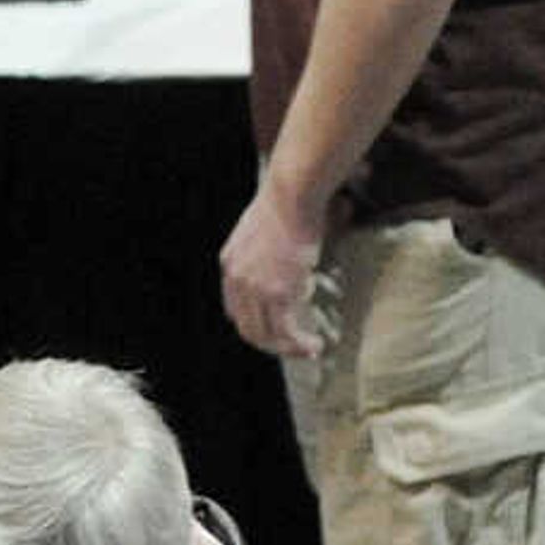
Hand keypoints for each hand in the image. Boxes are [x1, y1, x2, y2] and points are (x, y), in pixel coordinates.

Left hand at [220, 181, 332, 359]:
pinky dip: (298, 344)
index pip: (235, 306)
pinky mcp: (277, 293)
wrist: (292, 194)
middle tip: (293, 347)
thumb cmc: (288, 202)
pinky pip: (285, 331)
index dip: (254, 322)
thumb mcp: (266, 228)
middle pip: (246, 326)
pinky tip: (314, 345)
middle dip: (270, 342)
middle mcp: (236, 279)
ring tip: (309, 349)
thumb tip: (295, 257)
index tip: (275, 328)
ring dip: (286, 348)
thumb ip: (270, 250)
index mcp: (230, 262)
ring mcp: (254, 288)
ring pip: (264, 335)